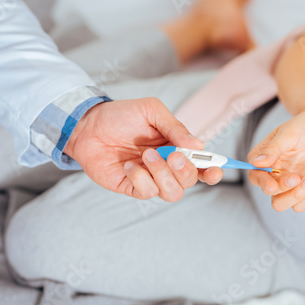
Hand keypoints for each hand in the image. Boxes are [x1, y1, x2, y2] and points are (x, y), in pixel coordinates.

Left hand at [64, 98, 223, 200]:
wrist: (88, 125)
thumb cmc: (121, 115)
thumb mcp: (151, 111)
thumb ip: (175, 127)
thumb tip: (199, 145)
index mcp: (177, 148)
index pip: (202, 165)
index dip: (213, 171)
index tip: (216, 169)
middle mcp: (167, 166)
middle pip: (190, 181)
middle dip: (184, 170)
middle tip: (171, 154)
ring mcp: (151, 178)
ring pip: (173, 192)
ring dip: (162, 175)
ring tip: (145, 155)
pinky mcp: (133, 187)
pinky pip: (147, 193)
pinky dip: (140, 178)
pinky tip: (127, 165)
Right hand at [247, 107, 304, 211]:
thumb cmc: (304, 125)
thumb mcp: (289, 133)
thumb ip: (273, 149)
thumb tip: (256, 162)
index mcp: (263, 158)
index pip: (255, 176)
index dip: (262, 183)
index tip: (274, 185)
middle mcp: (272, 173)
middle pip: (269, 193)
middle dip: (284, 189)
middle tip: (299, 178)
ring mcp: (287, 181)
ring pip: (282, 204)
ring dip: (296, 196)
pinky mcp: (302, 187)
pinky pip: (299, 205)